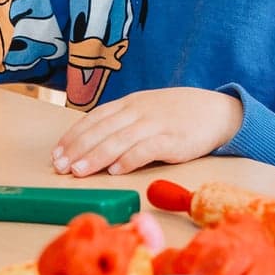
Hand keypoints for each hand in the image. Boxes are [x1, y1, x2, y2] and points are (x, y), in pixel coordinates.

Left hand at [52, 88, 243, 176]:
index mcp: (131, 103)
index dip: (73, 135)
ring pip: (120, 139)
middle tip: (59, 167)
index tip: (56, 153)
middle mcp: (140, 111)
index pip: (95, 118)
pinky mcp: (174, 140)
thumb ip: (123, 122)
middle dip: (78, 148)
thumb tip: (92, 143)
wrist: (217, 111)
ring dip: (96, 156)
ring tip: (79, 172)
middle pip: (102, 129)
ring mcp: (157, 124)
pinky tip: (115, 170)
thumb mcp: (147, 110)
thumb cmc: (178, 114)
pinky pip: (147, 149)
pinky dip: (129, 159)